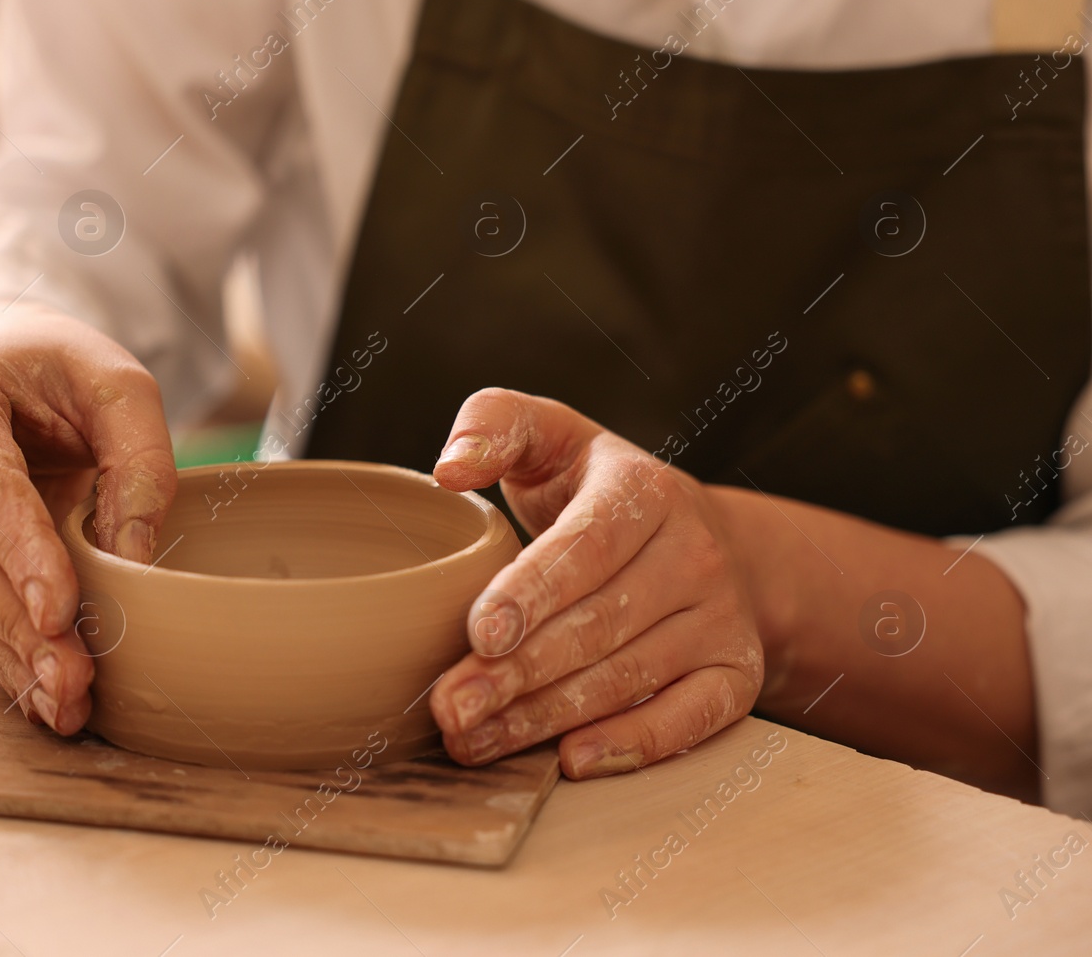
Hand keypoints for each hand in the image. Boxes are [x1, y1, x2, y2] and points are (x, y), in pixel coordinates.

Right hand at [0, 301, 175, 732]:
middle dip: (19, 624)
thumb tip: (132, 558)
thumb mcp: (117, 384)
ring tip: (66, 703)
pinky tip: (41, 696)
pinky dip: (0, 656)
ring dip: (10, 655)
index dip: (20, 553)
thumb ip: (139, 458)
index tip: (58, 611)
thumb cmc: (60, 373)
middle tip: (74, 677)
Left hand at [427, 388, 763, 777]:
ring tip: (473, 740)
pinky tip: (572, 760)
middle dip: (518, 673)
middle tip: (451, 707)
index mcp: (644, 490)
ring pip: (629, 677)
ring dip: (547, 718)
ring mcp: (722, 616)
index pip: (587, 546)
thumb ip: (495, 425)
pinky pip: (690, 718)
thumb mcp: (551, 437)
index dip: (533, 592)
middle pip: (599, 624)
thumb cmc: (594, 490)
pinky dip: (634, 744)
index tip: (480, 634)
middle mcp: (694, 552)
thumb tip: (449, 468)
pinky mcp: (737, 672)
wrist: (701, 537)